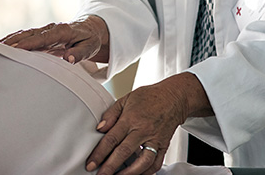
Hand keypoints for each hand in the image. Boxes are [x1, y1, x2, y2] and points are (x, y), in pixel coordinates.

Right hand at [0, 16, 108, 63]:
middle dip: (12, 41)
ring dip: (10, 40)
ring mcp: (44, 31)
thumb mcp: (90, 47)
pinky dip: (13, 39)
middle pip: (28, 34)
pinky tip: (2, 45)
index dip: (27, 43)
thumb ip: (80, 53)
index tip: (15, 49)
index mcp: (61, 31)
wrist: (90, 29)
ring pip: (24, 34)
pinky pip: (25, 36)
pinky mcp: (41, 35)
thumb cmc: (90, 40)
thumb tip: (69, 59)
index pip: (41, 38)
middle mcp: (50, 29)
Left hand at [86, 73, 211, 174]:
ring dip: (129, 173)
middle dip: (110, 167)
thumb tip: (100, 128)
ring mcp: (154, 139)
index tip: (91, 164)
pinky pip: (156, 163)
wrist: (174, 97)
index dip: (100, 153)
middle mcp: (143, 130)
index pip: (112, 139)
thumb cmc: (150, 97)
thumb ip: (111, 114)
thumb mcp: (126, 99)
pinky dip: (147, 173)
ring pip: (142, 162)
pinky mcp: (163, 146)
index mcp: (131, 119)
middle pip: (124, 152)